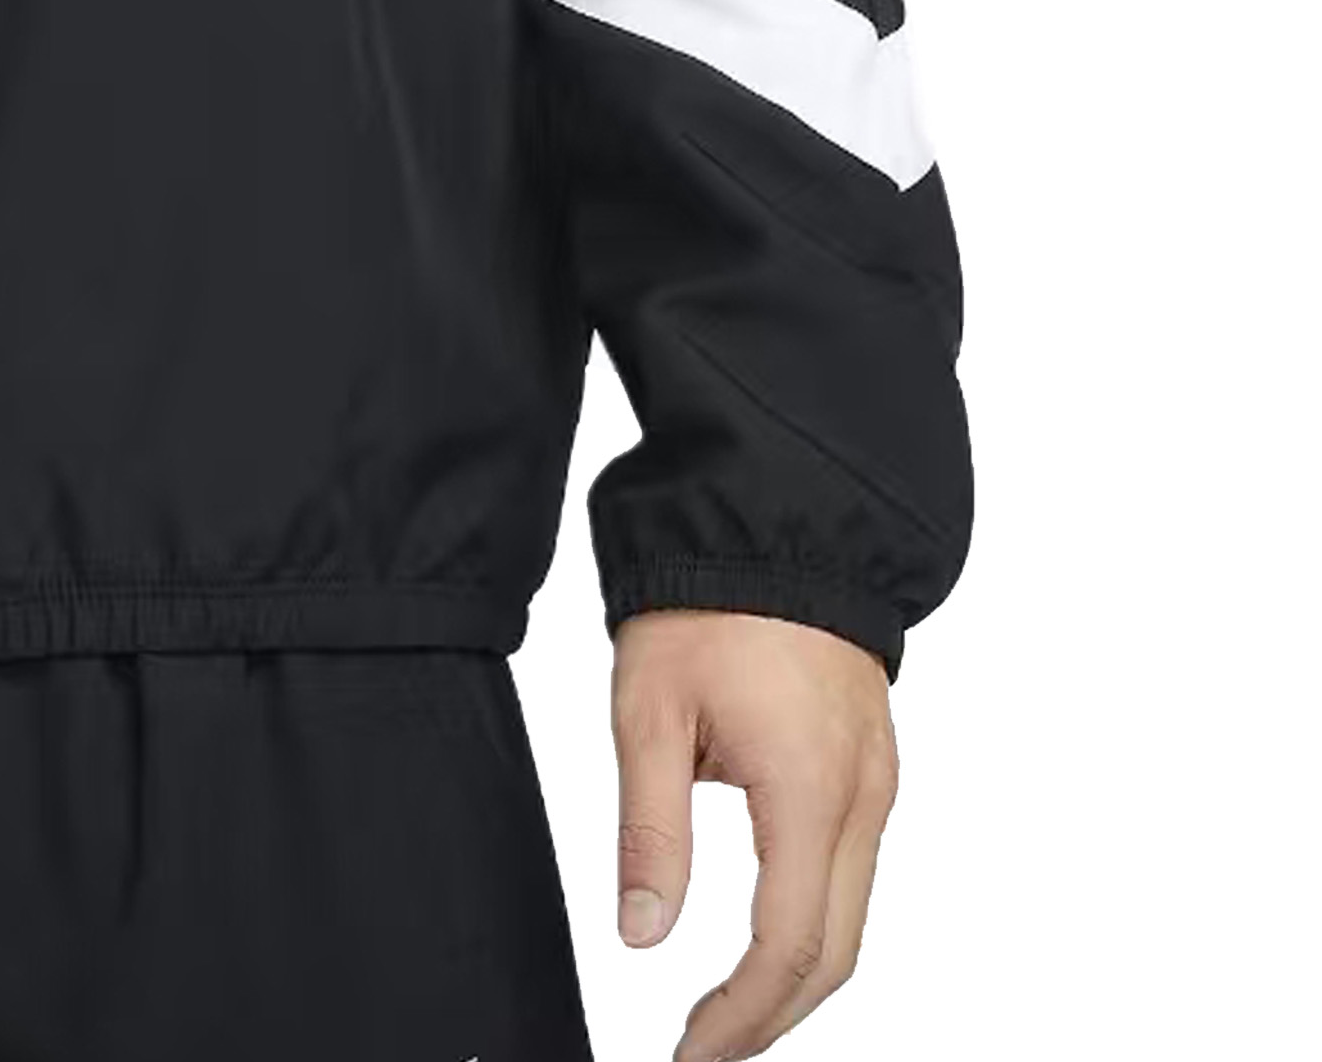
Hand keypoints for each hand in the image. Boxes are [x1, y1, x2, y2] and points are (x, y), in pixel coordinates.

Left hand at [610, 607, 899, 1061]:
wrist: (774, 513)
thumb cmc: (705, 598)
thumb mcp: (648, 708)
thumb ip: (649, 829)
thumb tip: (642, 936)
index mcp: (810, 789)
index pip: (787, 948)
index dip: (740, 1017)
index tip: (688, 1053)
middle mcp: (864, 796)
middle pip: (835, 951)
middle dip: (772, 1016)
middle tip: (704, 1050)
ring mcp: (878, 779)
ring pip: (852, 915)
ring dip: (795, 974)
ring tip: (724, 1010)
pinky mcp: (872, 762)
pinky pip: (854, 867)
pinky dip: (812, 919)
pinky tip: (757, 930)